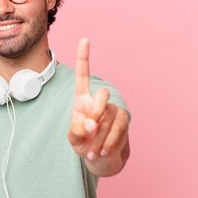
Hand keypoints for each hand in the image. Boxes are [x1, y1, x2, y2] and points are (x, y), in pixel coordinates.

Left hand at [67, 38, 129, 173]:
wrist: (100, 158)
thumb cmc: (83, 144)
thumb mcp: (74, 140)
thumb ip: (76, 132)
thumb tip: (90, 125)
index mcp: (81, 100)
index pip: (83, 75)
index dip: (84, 58)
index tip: (85, 39)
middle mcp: (98, 101)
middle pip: (102, 93)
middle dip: (97, 110)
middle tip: (91, 127)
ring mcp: (112, 109)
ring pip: (110, 115)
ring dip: (100, 136)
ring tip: (92, 152)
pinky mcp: (123, 120)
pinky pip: (119, 126)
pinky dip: (109, 141)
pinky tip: (102, 151)